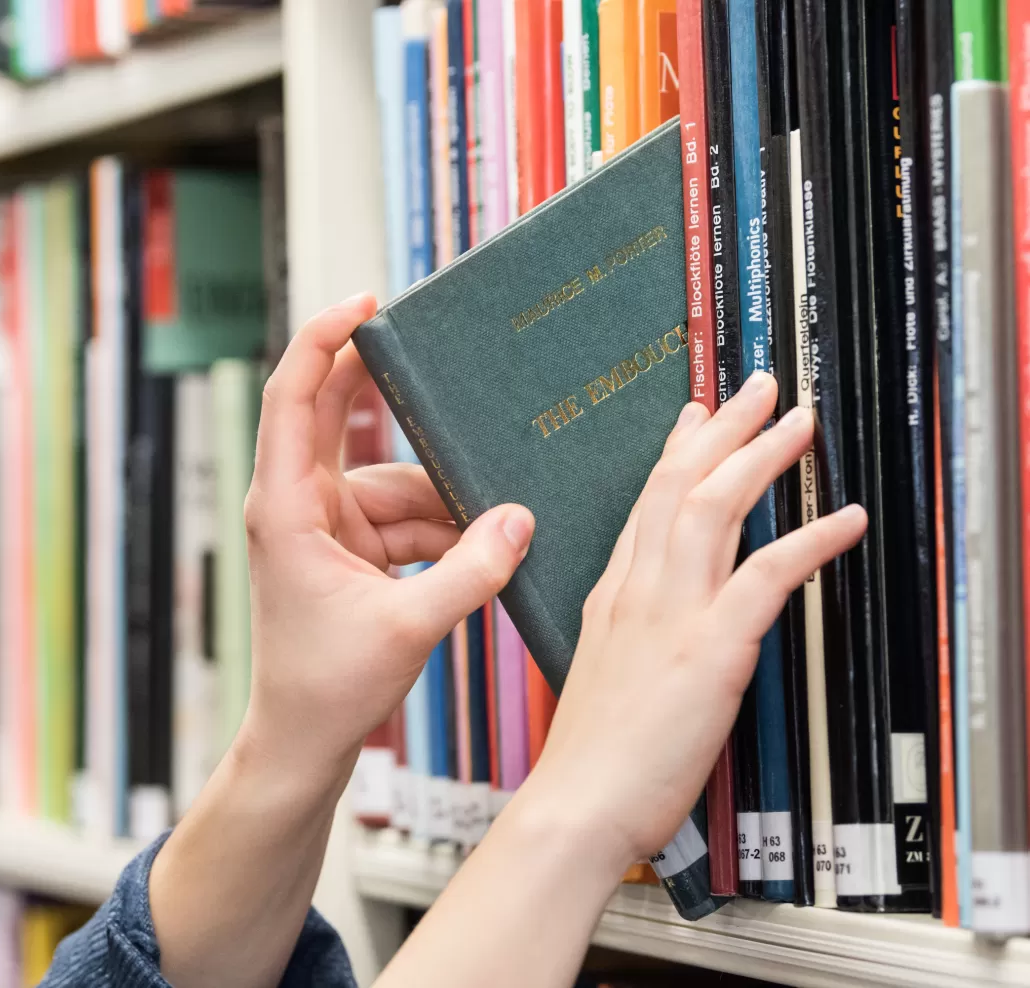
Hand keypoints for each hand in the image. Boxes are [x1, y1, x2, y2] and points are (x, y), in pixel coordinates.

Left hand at [240, 293, 535, 771]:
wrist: (305, 743)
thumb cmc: (327, 688)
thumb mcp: (408, 627)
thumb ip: (470, 572)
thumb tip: (521, 521)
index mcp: (288, 506)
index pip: (293, 398)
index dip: (322, 340)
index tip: (364, 305)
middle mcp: (301, 505)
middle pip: (339, 416)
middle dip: (392, 393)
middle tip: (446, 357)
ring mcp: (327, 526)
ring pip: (393, 481)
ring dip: (442, 501)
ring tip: (491, 521)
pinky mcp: (351, 550)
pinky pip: (405, 519)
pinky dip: (442, 531)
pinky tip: (481, 548)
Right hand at [523, 371, 866, 865]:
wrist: (576, 804)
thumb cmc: (591, 756)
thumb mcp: (601, 674)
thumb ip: (630, 633)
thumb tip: (655, 617)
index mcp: (611, 597)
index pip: (645, 505)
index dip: (677, 454)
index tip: (698, 417)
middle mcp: (637, 591)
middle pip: (679, 486)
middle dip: (724, 429)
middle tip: (758, 387)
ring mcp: (670, 613)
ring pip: (713, 509)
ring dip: (761, 457)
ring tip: (799, 422)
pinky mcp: (709, 648)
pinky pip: (764, 576)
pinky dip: (809, 541)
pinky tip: (844, 519)